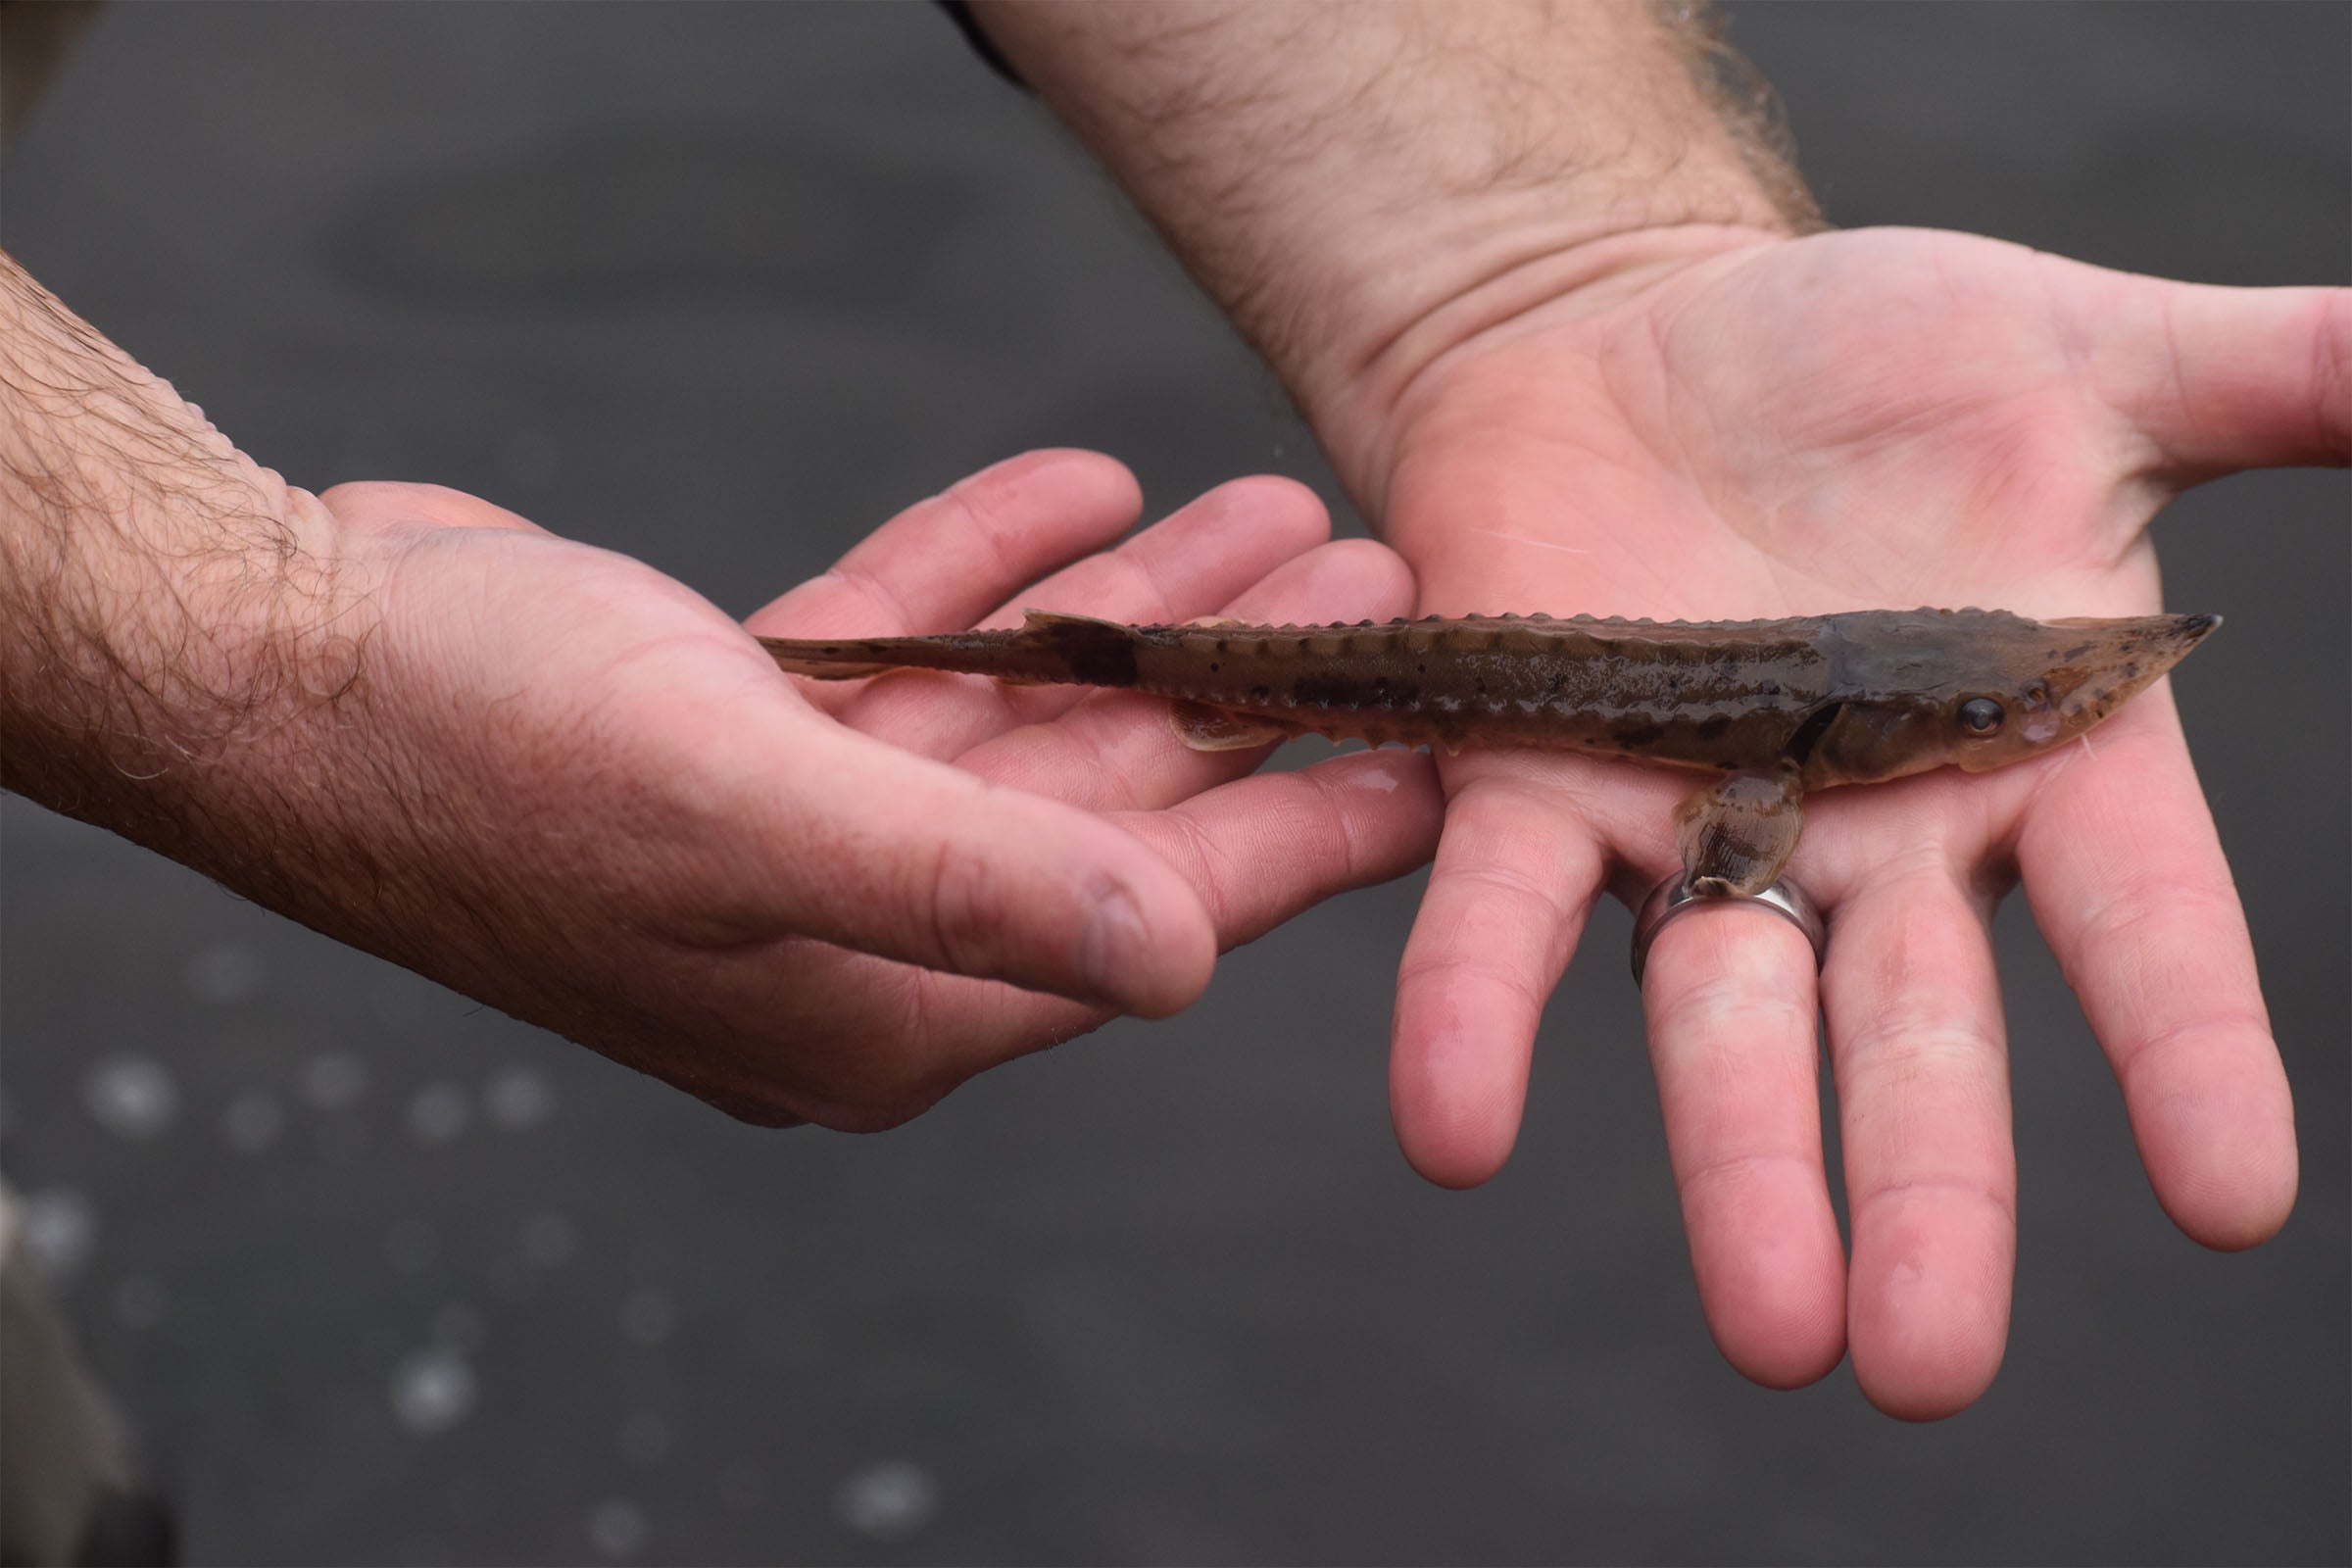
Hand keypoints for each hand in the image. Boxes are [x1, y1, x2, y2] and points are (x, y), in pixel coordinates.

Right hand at [305, 451, 1438, 1127]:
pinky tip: (1080, 496)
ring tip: (1266, 515)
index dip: (1300, 834)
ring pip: (1018, 721)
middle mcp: (855, 939)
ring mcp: (796, 833)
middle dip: (1241, 693)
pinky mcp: (741, 732)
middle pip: (1105, 811)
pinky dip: (988, 578)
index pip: (1145, 924)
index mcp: (879, 1013)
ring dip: (1140, 619)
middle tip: (1369, 584)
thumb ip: (977, 894)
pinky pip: (904, 652)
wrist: (277, 663)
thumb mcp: (749, 820)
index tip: (1430, 757)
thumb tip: (1182, 971)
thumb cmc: (490, 757)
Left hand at [1340, 227, 2338, 1415]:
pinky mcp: (1530, 779)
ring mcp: (1692, 815)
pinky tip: (1453, 1130)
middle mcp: (1867, 826)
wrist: (1627, 329)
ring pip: (1722, 1014)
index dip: (2187, 1055)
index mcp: (2031, 747)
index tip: (2230, 1197)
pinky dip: (1474, 1012)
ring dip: (1737, 1169)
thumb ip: (2268, 381)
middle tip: (1925, 1367)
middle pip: (1914, 1036)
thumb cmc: (1865, 356)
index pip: (2138, 928)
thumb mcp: (2081, 358)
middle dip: (1926, 1193)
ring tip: (1770, 1332)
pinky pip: (1498, 914)